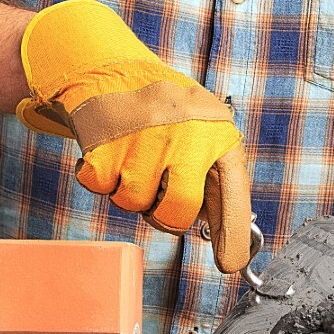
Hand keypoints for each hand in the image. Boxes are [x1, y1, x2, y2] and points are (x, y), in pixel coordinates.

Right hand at [17, 0, 253, 273]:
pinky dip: (100, 179)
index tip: (230, 264)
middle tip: (160, 199)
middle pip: (177, 212)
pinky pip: (100, 188)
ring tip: (135, 160)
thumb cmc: (166, 113)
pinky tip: (111, 153)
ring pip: (134, 203)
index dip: (232, 235)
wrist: (111, 68)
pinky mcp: (104, 140)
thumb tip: (215, 227)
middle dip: (166, 218)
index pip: (232, 196)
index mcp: (218, 138)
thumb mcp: (204, 134)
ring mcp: (144, 138)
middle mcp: (186, 137)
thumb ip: (213, 177)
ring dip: (130, 193)